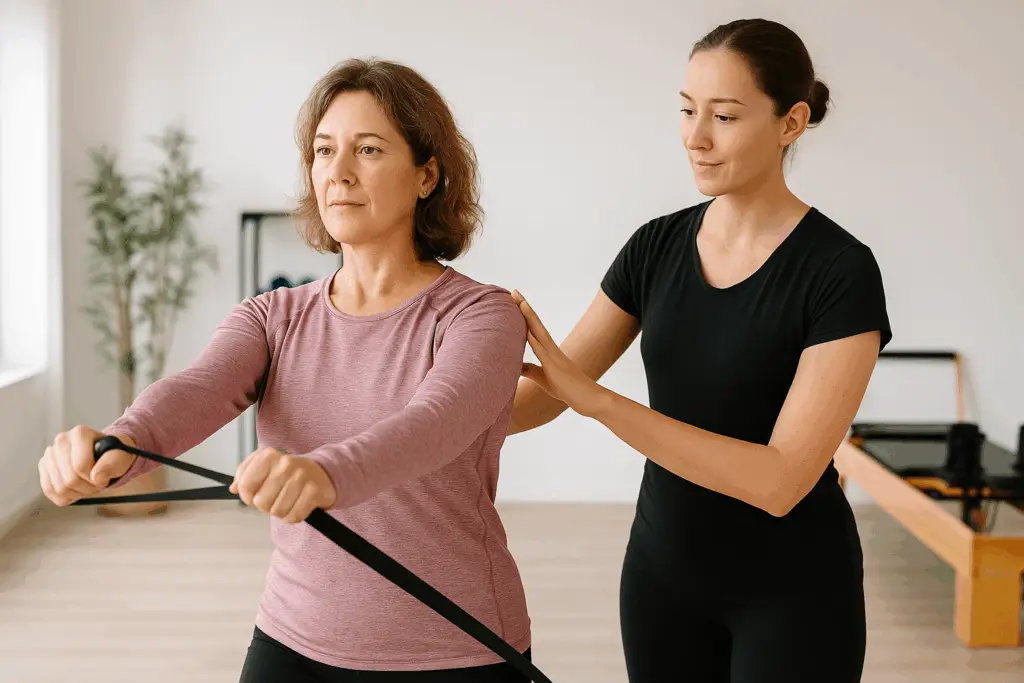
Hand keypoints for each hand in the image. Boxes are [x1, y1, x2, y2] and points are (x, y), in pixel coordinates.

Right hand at [39, 425, 136, 505]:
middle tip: (98, 484)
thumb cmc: (113, 454)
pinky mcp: (44, 467)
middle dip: (88, 488)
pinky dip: (65, 497)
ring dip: (78, 493)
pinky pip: (49, 491)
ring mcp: (50, 454)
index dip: (95, 479)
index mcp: (80, 433)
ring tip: (88, 485)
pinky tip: (76, 491)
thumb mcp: (120, 457)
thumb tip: (96, 477)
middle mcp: (61, 440)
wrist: (106, 455)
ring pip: (59, 488)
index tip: (105, 479)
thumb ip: (112, 464)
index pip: (80, 466)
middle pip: (70, 480)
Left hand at [230, 447, 335, 522]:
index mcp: (268, 456)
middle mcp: (285, 463)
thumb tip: (233, 488)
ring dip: (280, 512)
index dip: (247, 497)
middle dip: (265, 506)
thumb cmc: (288, 472)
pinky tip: (296, 506)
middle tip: (274, 498)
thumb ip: (244, 474)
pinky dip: (292, 517)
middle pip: (261, 502)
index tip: (254, 496)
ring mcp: (301, 477)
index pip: (245, 485)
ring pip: (277, 511)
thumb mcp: (264, 466)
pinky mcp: (314, 491)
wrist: (321, 472)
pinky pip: (294, 516)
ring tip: (286, 501)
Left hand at [511, 290, 610, 417]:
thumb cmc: (568, 390)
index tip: (515, 300)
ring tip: (520, 302)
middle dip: (524, 308)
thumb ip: (531, 370)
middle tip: (514, 292)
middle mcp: (551, 349)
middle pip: (535, 324)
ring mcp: (554, 356)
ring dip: (529, 317)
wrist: (589, 398)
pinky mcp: (556, 367)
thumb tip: (516, 365)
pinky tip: (527, 332)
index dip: (524, 315)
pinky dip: (534, 341)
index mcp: (548, 351)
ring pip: (539, 332)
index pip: (533, 329)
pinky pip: (543, 352)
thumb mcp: (543, 379)